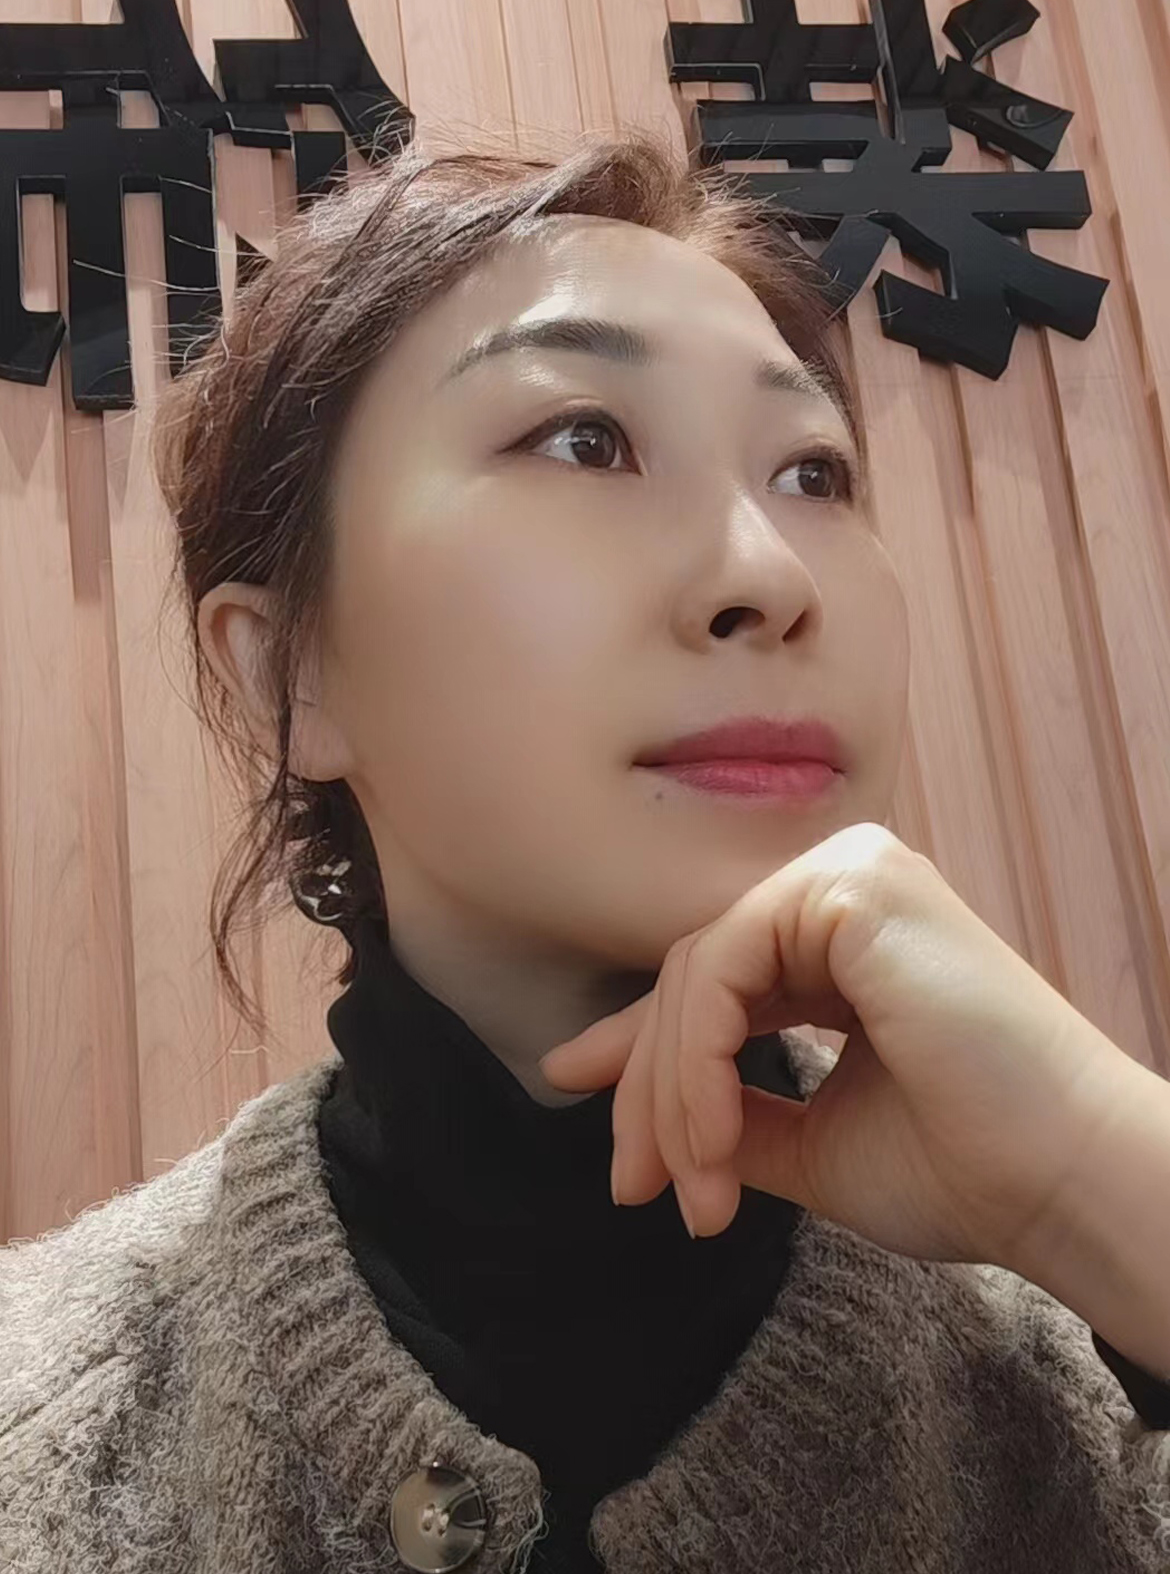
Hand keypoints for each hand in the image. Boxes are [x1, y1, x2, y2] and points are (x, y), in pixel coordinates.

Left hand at [539, 822, 1142, 1270]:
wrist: (1060, 1182)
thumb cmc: (963, 1167)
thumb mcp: (812, 1142)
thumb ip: (733, 1118)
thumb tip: (649, 1128)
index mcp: (843, 939)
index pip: (712, 980)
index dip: (636, 1042)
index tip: (569, 1088)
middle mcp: (843, 888)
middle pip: (693, 979)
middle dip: (649, 1092)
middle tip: (633, 1188)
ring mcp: (850, 875)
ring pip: (697, 977)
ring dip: (676, 1095)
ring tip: (693, 1193)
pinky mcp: (853, 887)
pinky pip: (722, 967)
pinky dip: (700, 1061)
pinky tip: (715, 1139)